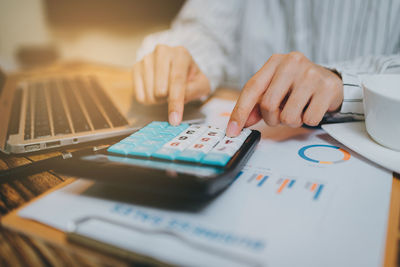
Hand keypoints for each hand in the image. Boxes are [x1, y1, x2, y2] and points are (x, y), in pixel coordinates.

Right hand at [132, 45, 210, 124]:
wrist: (179, 67)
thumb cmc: (191, 77)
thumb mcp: (201, 84)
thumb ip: (194, 91)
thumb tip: (179, 100)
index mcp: (181, 54)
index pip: (177, 81)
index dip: (175, 102)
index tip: (175, 119)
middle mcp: (162, 52)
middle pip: (160, 89)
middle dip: (167, 99)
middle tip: (173, 94)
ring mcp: (147, 58)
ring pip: (149, 93)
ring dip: (158, 100)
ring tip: (165, 91)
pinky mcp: (136, 67)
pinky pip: (139, 94)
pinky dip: (148, 99)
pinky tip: (154, 91)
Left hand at [226, 52, 342, 135]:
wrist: (330, 80)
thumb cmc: (297, 86)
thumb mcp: (275, 89)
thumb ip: (256, 105)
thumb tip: (242, 123)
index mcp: (275, 62)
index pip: (252, 88)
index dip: (240, 112)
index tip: (232, 130)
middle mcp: (292, 63)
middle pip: (268, 104)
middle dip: (272, 118)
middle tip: (280, 115)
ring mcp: (311, 74)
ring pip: (288, 116)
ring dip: (291, 121)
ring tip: (298, 110)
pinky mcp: (327, 87)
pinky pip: (309, 119)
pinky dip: (309, 120)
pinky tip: (312, 107)